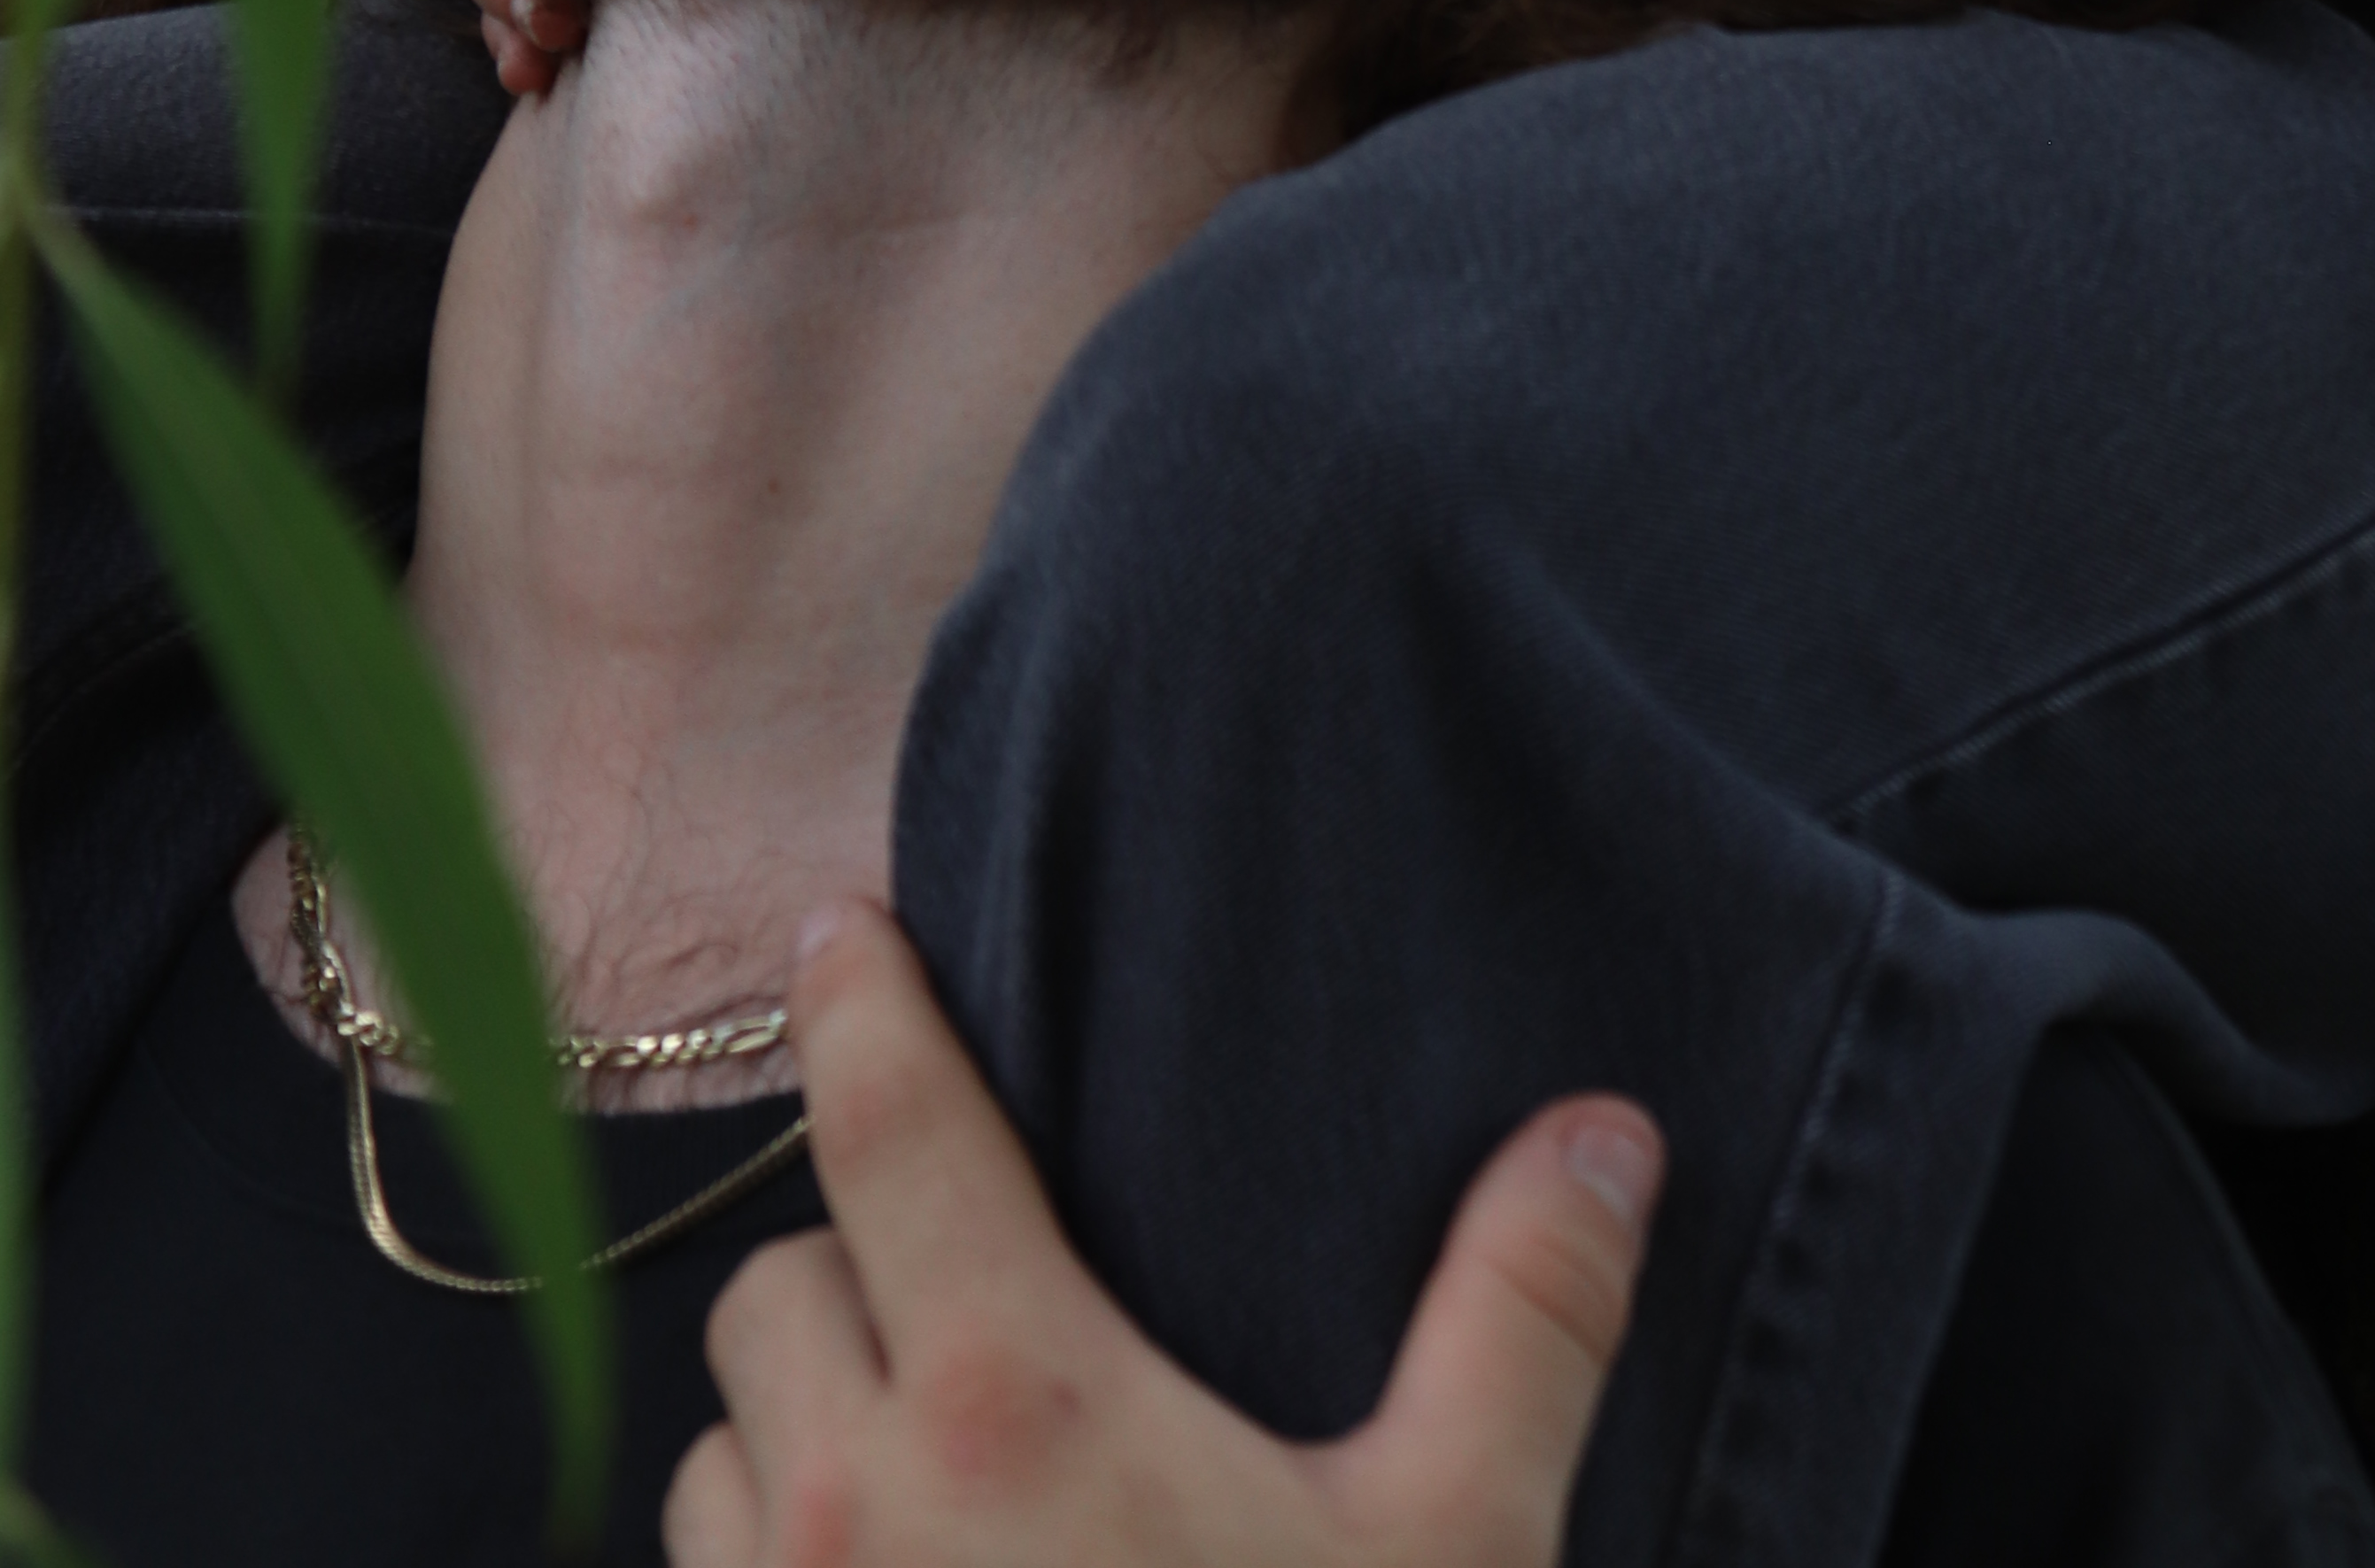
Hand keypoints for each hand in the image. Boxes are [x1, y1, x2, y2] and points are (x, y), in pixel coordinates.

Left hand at [666, 903, 1659, 1567]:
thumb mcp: (1455, 1553)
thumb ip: (1524, 1325)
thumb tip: (1605, 1132)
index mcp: (1008, 1394)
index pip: (889, 1121)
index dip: (858, 999)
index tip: (835, 922)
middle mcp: (844, 1499)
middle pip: (773, 1285)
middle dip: (848, 1258)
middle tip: (951, 1270)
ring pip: (716, 1457)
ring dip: (789, 1431)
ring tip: (911, 1458)